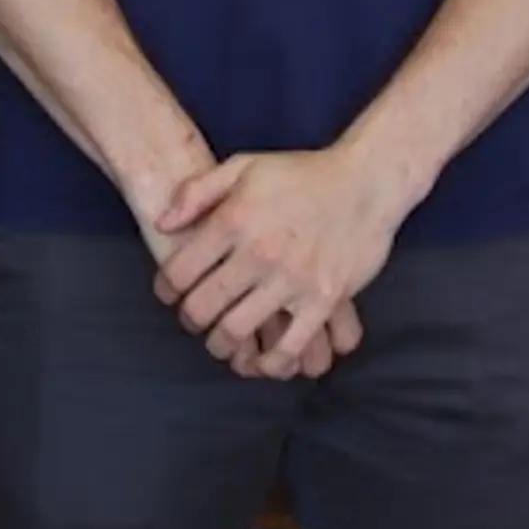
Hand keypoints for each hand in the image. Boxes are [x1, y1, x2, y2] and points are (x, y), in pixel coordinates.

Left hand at [150, 146, 408, 374]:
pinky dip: (269, 362)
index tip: (170, 293)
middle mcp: (259, 253)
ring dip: (221, 344)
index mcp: (234, 220)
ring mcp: (292, 280)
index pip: (181, 271)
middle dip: (191, 319)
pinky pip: (289, 346)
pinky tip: (261, 359)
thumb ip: (197, 192)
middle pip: (204, 307)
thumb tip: (163, 224)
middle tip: (194, 318)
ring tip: (222, 340)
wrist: (365, 182)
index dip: (167, 288)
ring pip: (237, 331)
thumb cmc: (302, 174)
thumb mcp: (244, 166)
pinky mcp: (323, 300)